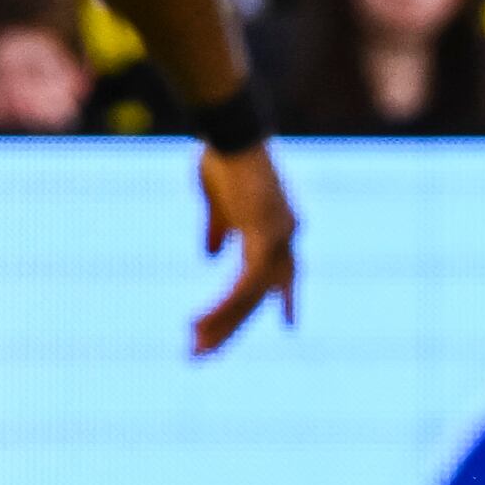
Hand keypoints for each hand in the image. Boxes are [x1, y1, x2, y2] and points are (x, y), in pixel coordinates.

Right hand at [191, 142, 297, 354]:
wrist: (228, 130)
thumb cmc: (222, 156)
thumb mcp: (219, 201)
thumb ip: (219, 229)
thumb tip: (210, 255)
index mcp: (281, 226)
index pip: (285, 272)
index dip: (285, 299)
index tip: (290, 325)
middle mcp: (287, 236)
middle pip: (263, 294)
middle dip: (234, 326)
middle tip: (205, 354)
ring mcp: (279, 237)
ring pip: (251, 298)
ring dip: (222, 324)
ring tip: (194, 345)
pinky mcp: (263, 236)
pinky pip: (243, 286)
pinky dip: (221, 307)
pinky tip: (200, 323)